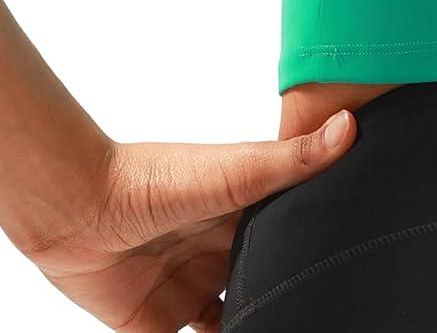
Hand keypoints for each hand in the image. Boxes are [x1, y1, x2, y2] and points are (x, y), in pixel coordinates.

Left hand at [21, 108, 356, 332]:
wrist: (78, 213)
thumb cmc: (156, 178)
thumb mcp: (237, 170)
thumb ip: (292, 159)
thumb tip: (350, 124)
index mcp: (247, 208)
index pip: (296, 226)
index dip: (321, 240)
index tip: (358, 254)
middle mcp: (223, 248)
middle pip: (269, 274)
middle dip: (290, 289)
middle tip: (328, 307)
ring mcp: (193, 286)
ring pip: (240, 314)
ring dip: (259, 321)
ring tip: (292, 325)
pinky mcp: (162, 322)